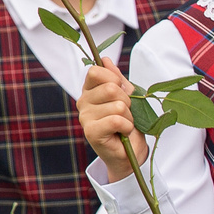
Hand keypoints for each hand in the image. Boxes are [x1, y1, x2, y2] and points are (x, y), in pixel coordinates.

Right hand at [79, 60, 146, 178]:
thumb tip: (105, 59)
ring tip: (123, 125)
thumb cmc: (128, 124)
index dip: (115, 79)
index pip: (95, 71)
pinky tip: (121, 133)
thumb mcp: (127, 97)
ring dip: (129, 117)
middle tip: (125, 114)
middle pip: (111, 88)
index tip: (122, 92)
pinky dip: (127, 127)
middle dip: (127, 102)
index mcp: (90, 90)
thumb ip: (116, 78)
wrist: (130, 153)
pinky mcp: (91, 132)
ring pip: (118, 106)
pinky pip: (117, 120)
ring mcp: (85, 117)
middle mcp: (83, 102)